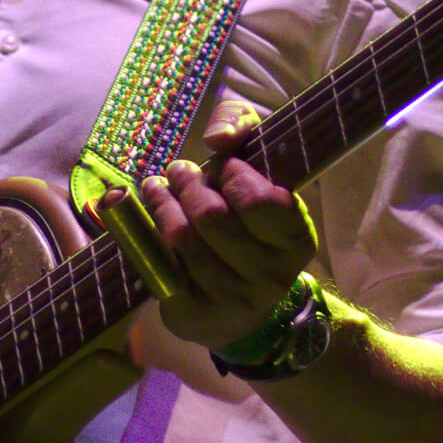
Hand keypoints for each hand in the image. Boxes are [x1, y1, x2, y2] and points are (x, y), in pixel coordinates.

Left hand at [132, 95, 316, 355]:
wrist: (244, 311)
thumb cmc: (251, 224)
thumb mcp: (261, 170)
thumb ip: (243, 129)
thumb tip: (217, 138)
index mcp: (295, 241)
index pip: (261, 202)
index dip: (235, 176)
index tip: (223, 165)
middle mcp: (269, 276)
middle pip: (212, 217)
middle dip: (189, 184)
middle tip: (181, 170)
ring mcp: (230, 300)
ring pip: (182, 238)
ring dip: (162, 202)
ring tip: (158, 186)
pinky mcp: (193, 313)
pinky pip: (160, 263)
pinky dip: (147, 230)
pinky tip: (149, 210)